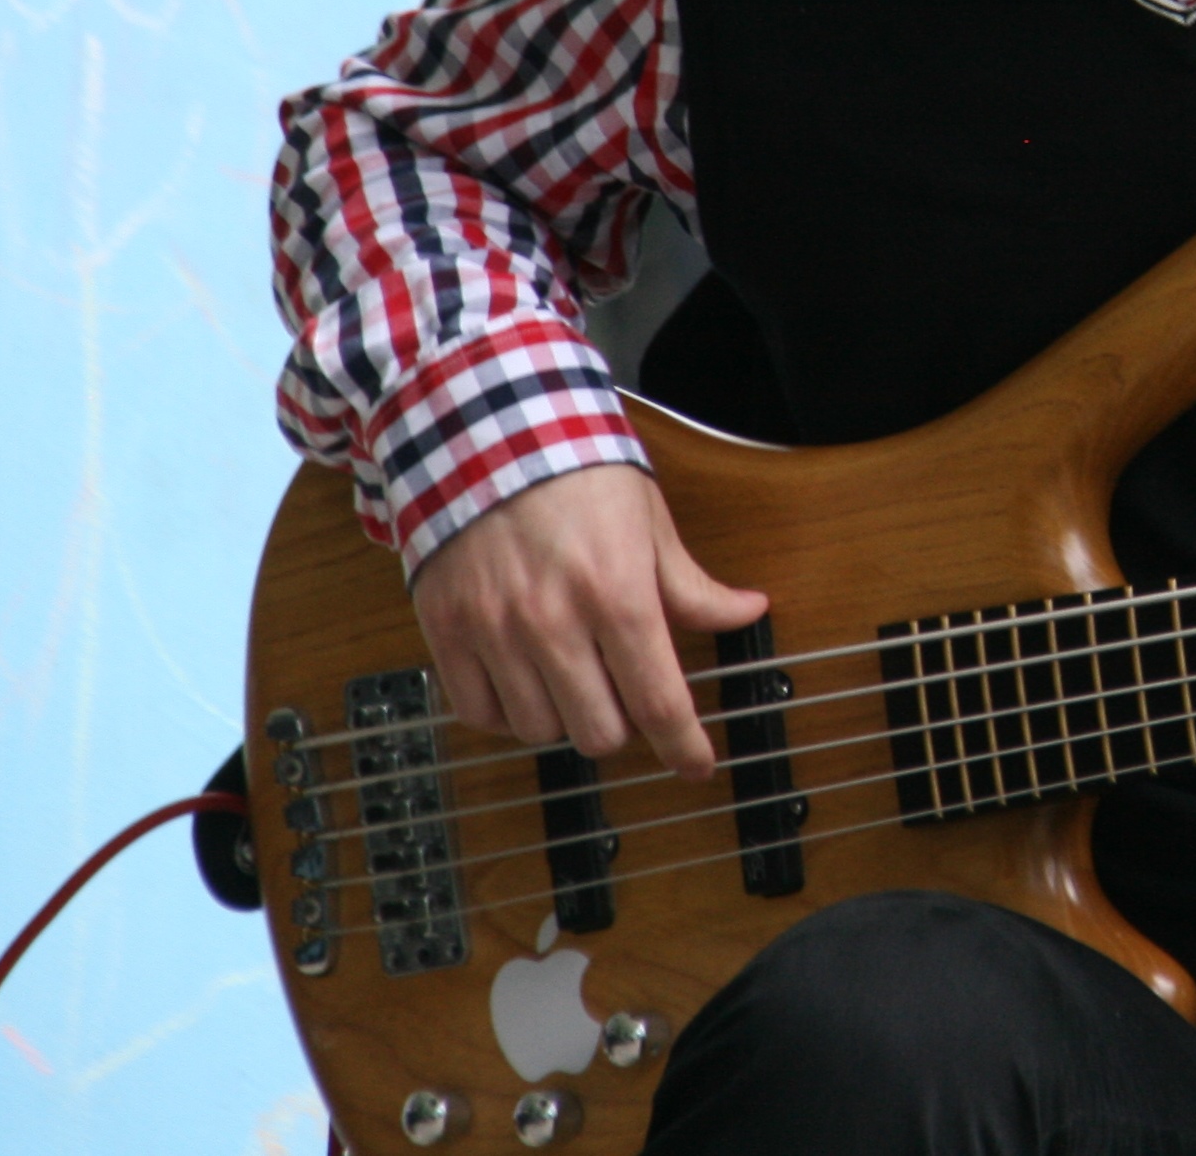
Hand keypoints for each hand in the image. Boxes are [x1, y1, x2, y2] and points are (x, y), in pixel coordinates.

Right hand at [410, 463, 767, 779]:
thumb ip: (691, 585)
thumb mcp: (649, 521)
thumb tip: (747, 612)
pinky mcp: (448, 631)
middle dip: (623, 723)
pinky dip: (506, 712)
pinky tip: (524, 680)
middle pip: (600, 732)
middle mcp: (554, 622)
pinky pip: (480, 714)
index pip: (659, 701)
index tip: (696, 764)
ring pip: (541, 730)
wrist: (485, 430)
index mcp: (617, 593)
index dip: (684, 745)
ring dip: (564, 717)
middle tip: (625, 693)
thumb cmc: (576, 471)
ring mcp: (495, 631)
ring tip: (572, 676)